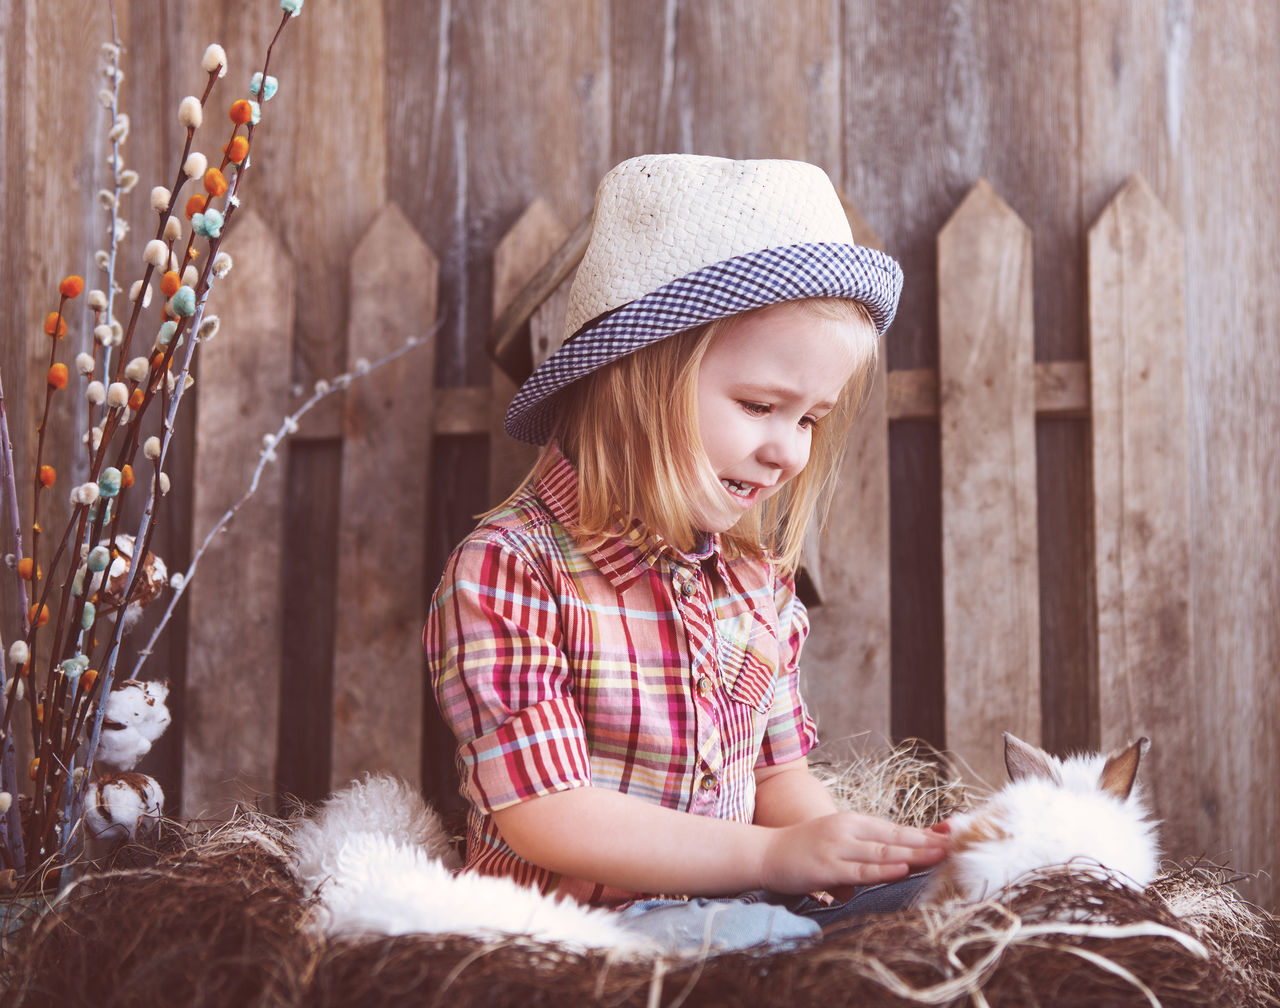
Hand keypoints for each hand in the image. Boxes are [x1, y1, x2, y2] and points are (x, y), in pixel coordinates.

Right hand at [760, 811, 949, 894]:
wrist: (766, 852)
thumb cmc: (803, 849)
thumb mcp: (836, 842)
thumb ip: (863, 852)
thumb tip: (889, 867)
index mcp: (853, 822)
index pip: (895, 828)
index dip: (923, 832)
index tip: (950, 833)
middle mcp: (848, 830)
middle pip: (895, 837)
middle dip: (927, 841)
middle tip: (956, 843)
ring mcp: (838, 848)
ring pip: (883, 852)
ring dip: (914, 853)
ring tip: (940, 854)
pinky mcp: (828, 867)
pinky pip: (861, 869)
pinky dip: (884, 869)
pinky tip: (903, 867)